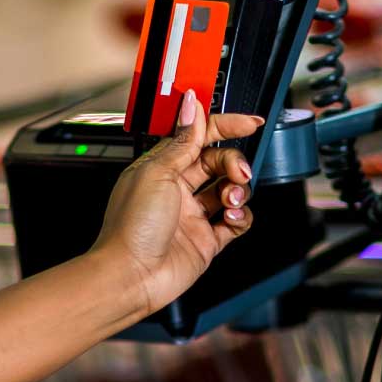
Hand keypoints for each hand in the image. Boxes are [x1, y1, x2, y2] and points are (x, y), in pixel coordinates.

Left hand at [92, 93, 263, 315]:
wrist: (131, 276)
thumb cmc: (131, 227)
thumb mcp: (157, 172)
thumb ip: (182, 140)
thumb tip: (192, 105)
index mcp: (161, 166)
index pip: (198, 136)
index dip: (225, 126)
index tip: (249, 123)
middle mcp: (177, 189)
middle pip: (218, 162)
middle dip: (234, 162)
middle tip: (238, 172)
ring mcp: (193, 215)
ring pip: (230, 190)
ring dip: (238, 190)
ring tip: (231, 200)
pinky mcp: (206, 240)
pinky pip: (236, 222)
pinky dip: (242, 216)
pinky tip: (233, 217)